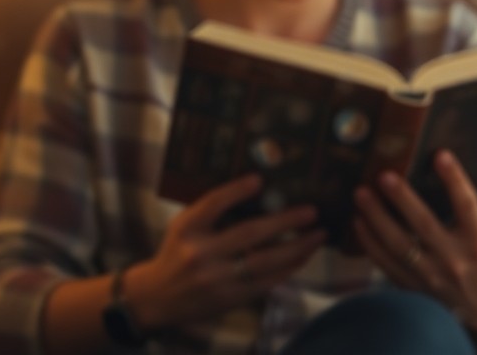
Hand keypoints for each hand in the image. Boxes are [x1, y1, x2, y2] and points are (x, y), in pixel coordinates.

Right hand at [131, 175, 325, 329]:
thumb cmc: (177, 252)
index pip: (213, 204)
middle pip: (249, 234)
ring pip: (264, 262)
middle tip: (311, 212)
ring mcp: (217, 279)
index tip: (259, 179)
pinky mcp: (229, 298)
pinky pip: (266, 282)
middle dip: (284, 222)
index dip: (236, 191)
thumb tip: (258, 189)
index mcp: (187, 229)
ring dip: (296, 248)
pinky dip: (288, 269)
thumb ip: (212, 211)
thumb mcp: (184, 226)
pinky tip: (302, 257)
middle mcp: (201, 254)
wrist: (158, 297)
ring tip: (317, 235)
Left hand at [353, 151, 476, 341]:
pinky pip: (386, 263)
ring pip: (399, 246)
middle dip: (403, 200)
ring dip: (377, 219)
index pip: (467, 206)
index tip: (440, 155)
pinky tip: (357, 221)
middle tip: (384, 175)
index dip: (454, 180)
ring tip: (361, 193)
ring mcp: (431, 275)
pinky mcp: (412, 286)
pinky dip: (369, 243)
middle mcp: (454, 259)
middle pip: (424, 226)